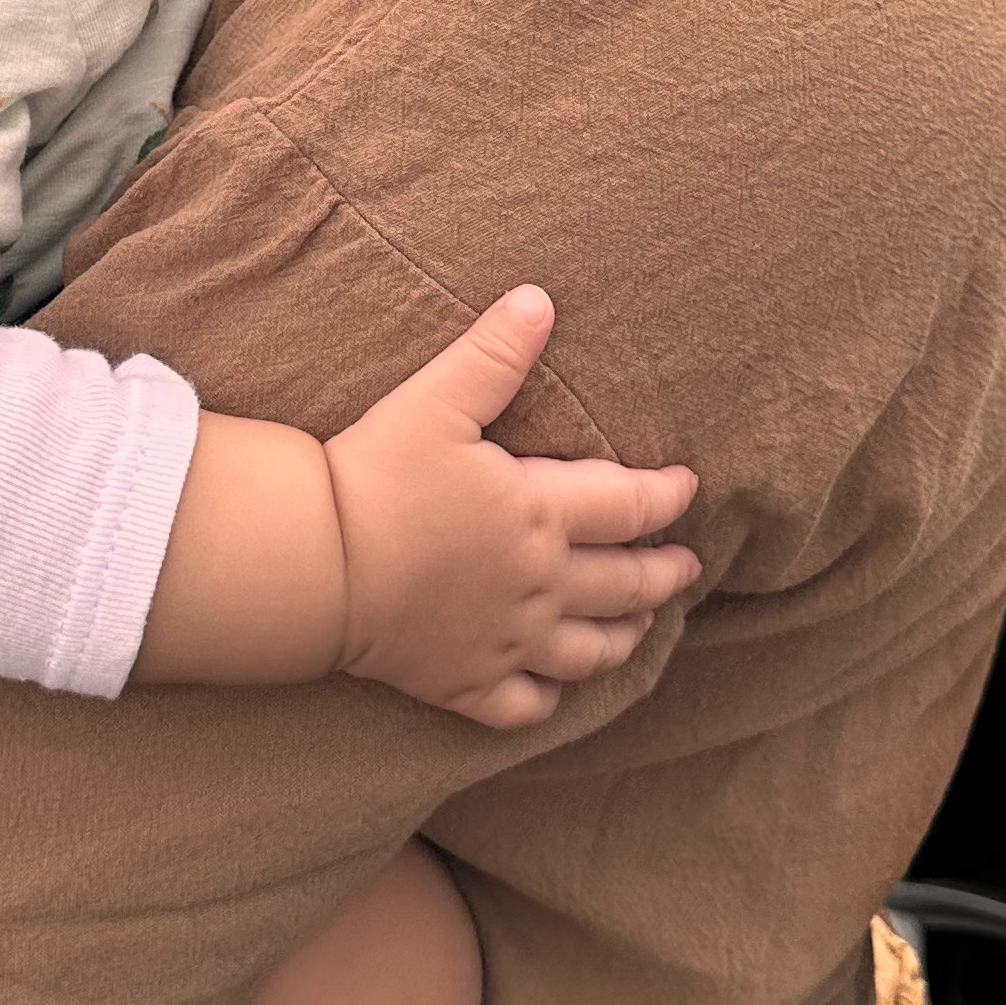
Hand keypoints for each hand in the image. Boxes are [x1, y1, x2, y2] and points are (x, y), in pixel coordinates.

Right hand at [326, 290, 699, 729]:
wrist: (319, 564)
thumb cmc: (377, 476)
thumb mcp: (437, 400)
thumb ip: (494, 353)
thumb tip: (540, 300)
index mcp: (542, 514)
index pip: (630, 506)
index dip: (666, 496)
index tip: (687, 488)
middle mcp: (541, 586)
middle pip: (625, 585)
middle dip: (663, 574)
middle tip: (686, 567)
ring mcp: (508, 642)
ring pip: (590, 651)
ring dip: (625, 635)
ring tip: (641, 625)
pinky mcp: (466, 684)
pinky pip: (527, 704)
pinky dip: (550, 697)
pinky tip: (556, 688)